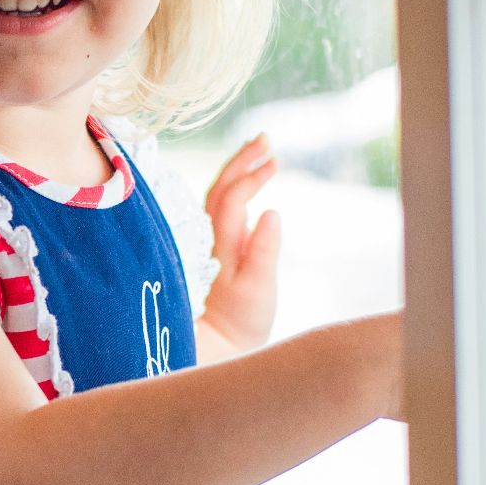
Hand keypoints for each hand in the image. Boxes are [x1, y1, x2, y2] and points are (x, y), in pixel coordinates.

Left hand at [197, 133, 281, 354]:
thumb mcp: (258, 291)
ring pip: (218, 194)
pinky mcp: (217, 248)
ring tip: (259, 150)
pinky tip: (248, 181)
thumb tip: (271, 212)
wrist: (216, 346)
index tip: (274, 160)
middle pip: (221, 187)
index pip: (232, 197)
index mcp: (221, 244)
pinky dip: (235, 186)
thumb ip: (264, 251)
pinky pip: (221, 207)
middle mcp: (210, 238)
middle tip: (266, 138)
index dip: (251, 175)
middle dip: (242, 159)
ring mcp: (211, 241)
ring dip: (238, 169)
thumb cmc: (239, 322)